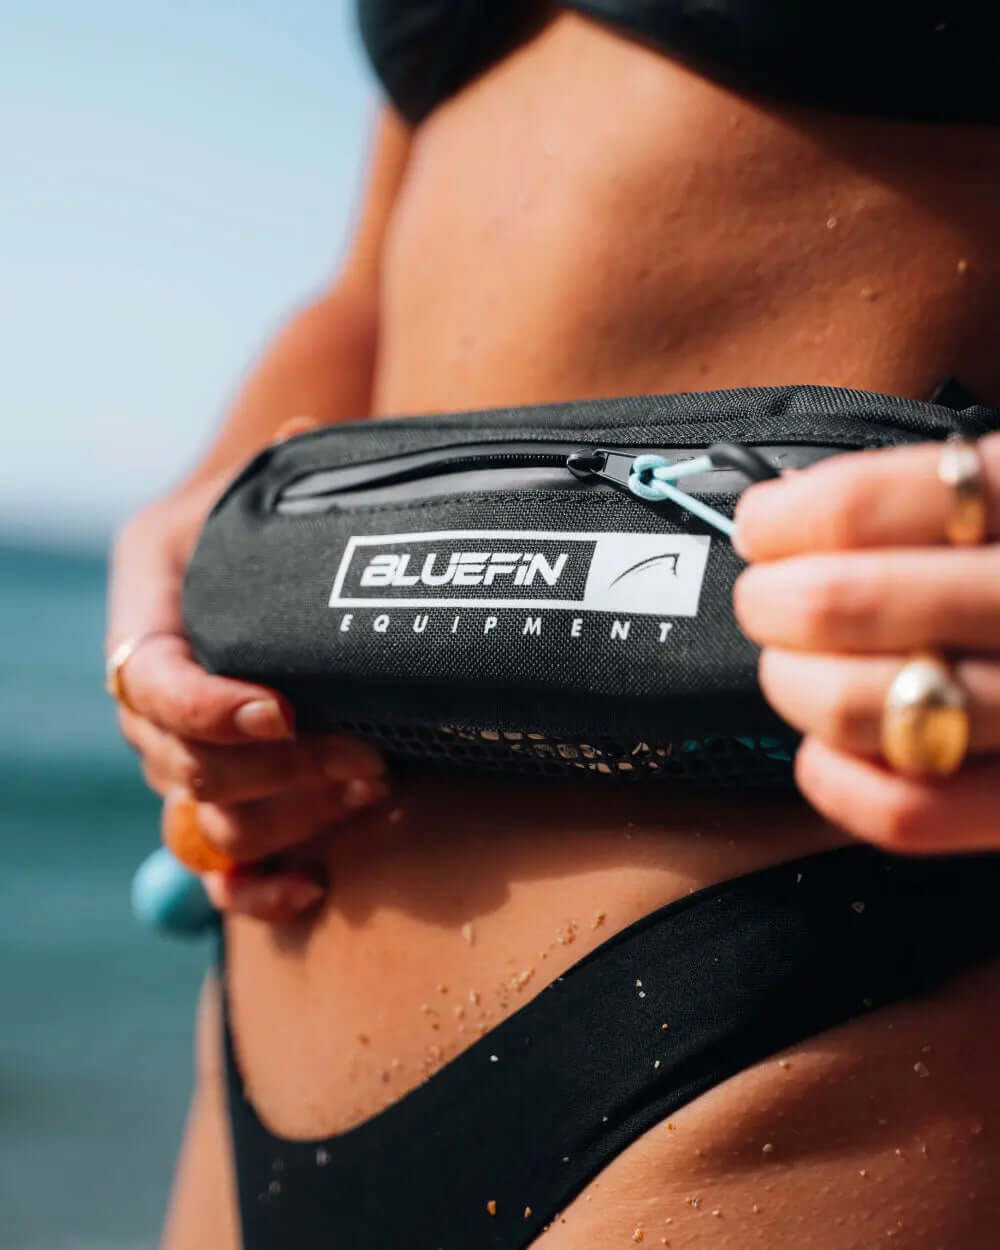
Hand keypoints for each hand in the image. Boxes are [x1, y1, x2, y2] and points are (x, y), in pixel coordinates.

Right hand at [108, 457, 386, 921]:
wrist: (270, 544)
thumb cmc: (273, 505)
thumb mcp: (268, 476)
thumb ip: (287, 471)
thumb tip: (302, 441)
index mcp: (148, 607)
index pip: (147, 679)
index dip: (207, 708)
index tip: (284, 712)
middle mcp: (151, 691)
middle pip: (177, 764)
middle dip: (276, 770)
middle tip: (368, 758)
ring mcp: (183, 751)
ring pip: (206, 820)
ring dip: (291, 816)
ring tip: (376, 786)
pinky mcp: (222, 793)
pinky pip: (215, 869)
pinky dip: (256, 887)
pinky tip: (312, 884)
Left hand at [733, 434, 999, 852]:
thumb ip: (962, 493)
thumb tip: (803, 512)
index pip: (868, 503)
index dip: (785, 517)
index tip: (765, 525)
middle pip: (840, 604)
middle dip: (773, 603)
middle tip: (770, 600)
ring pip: (859, 704)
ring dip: (790, 686)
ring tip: (793, 669)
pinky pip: (909, 813)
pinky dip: (836, 785)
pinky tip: (825, 755)